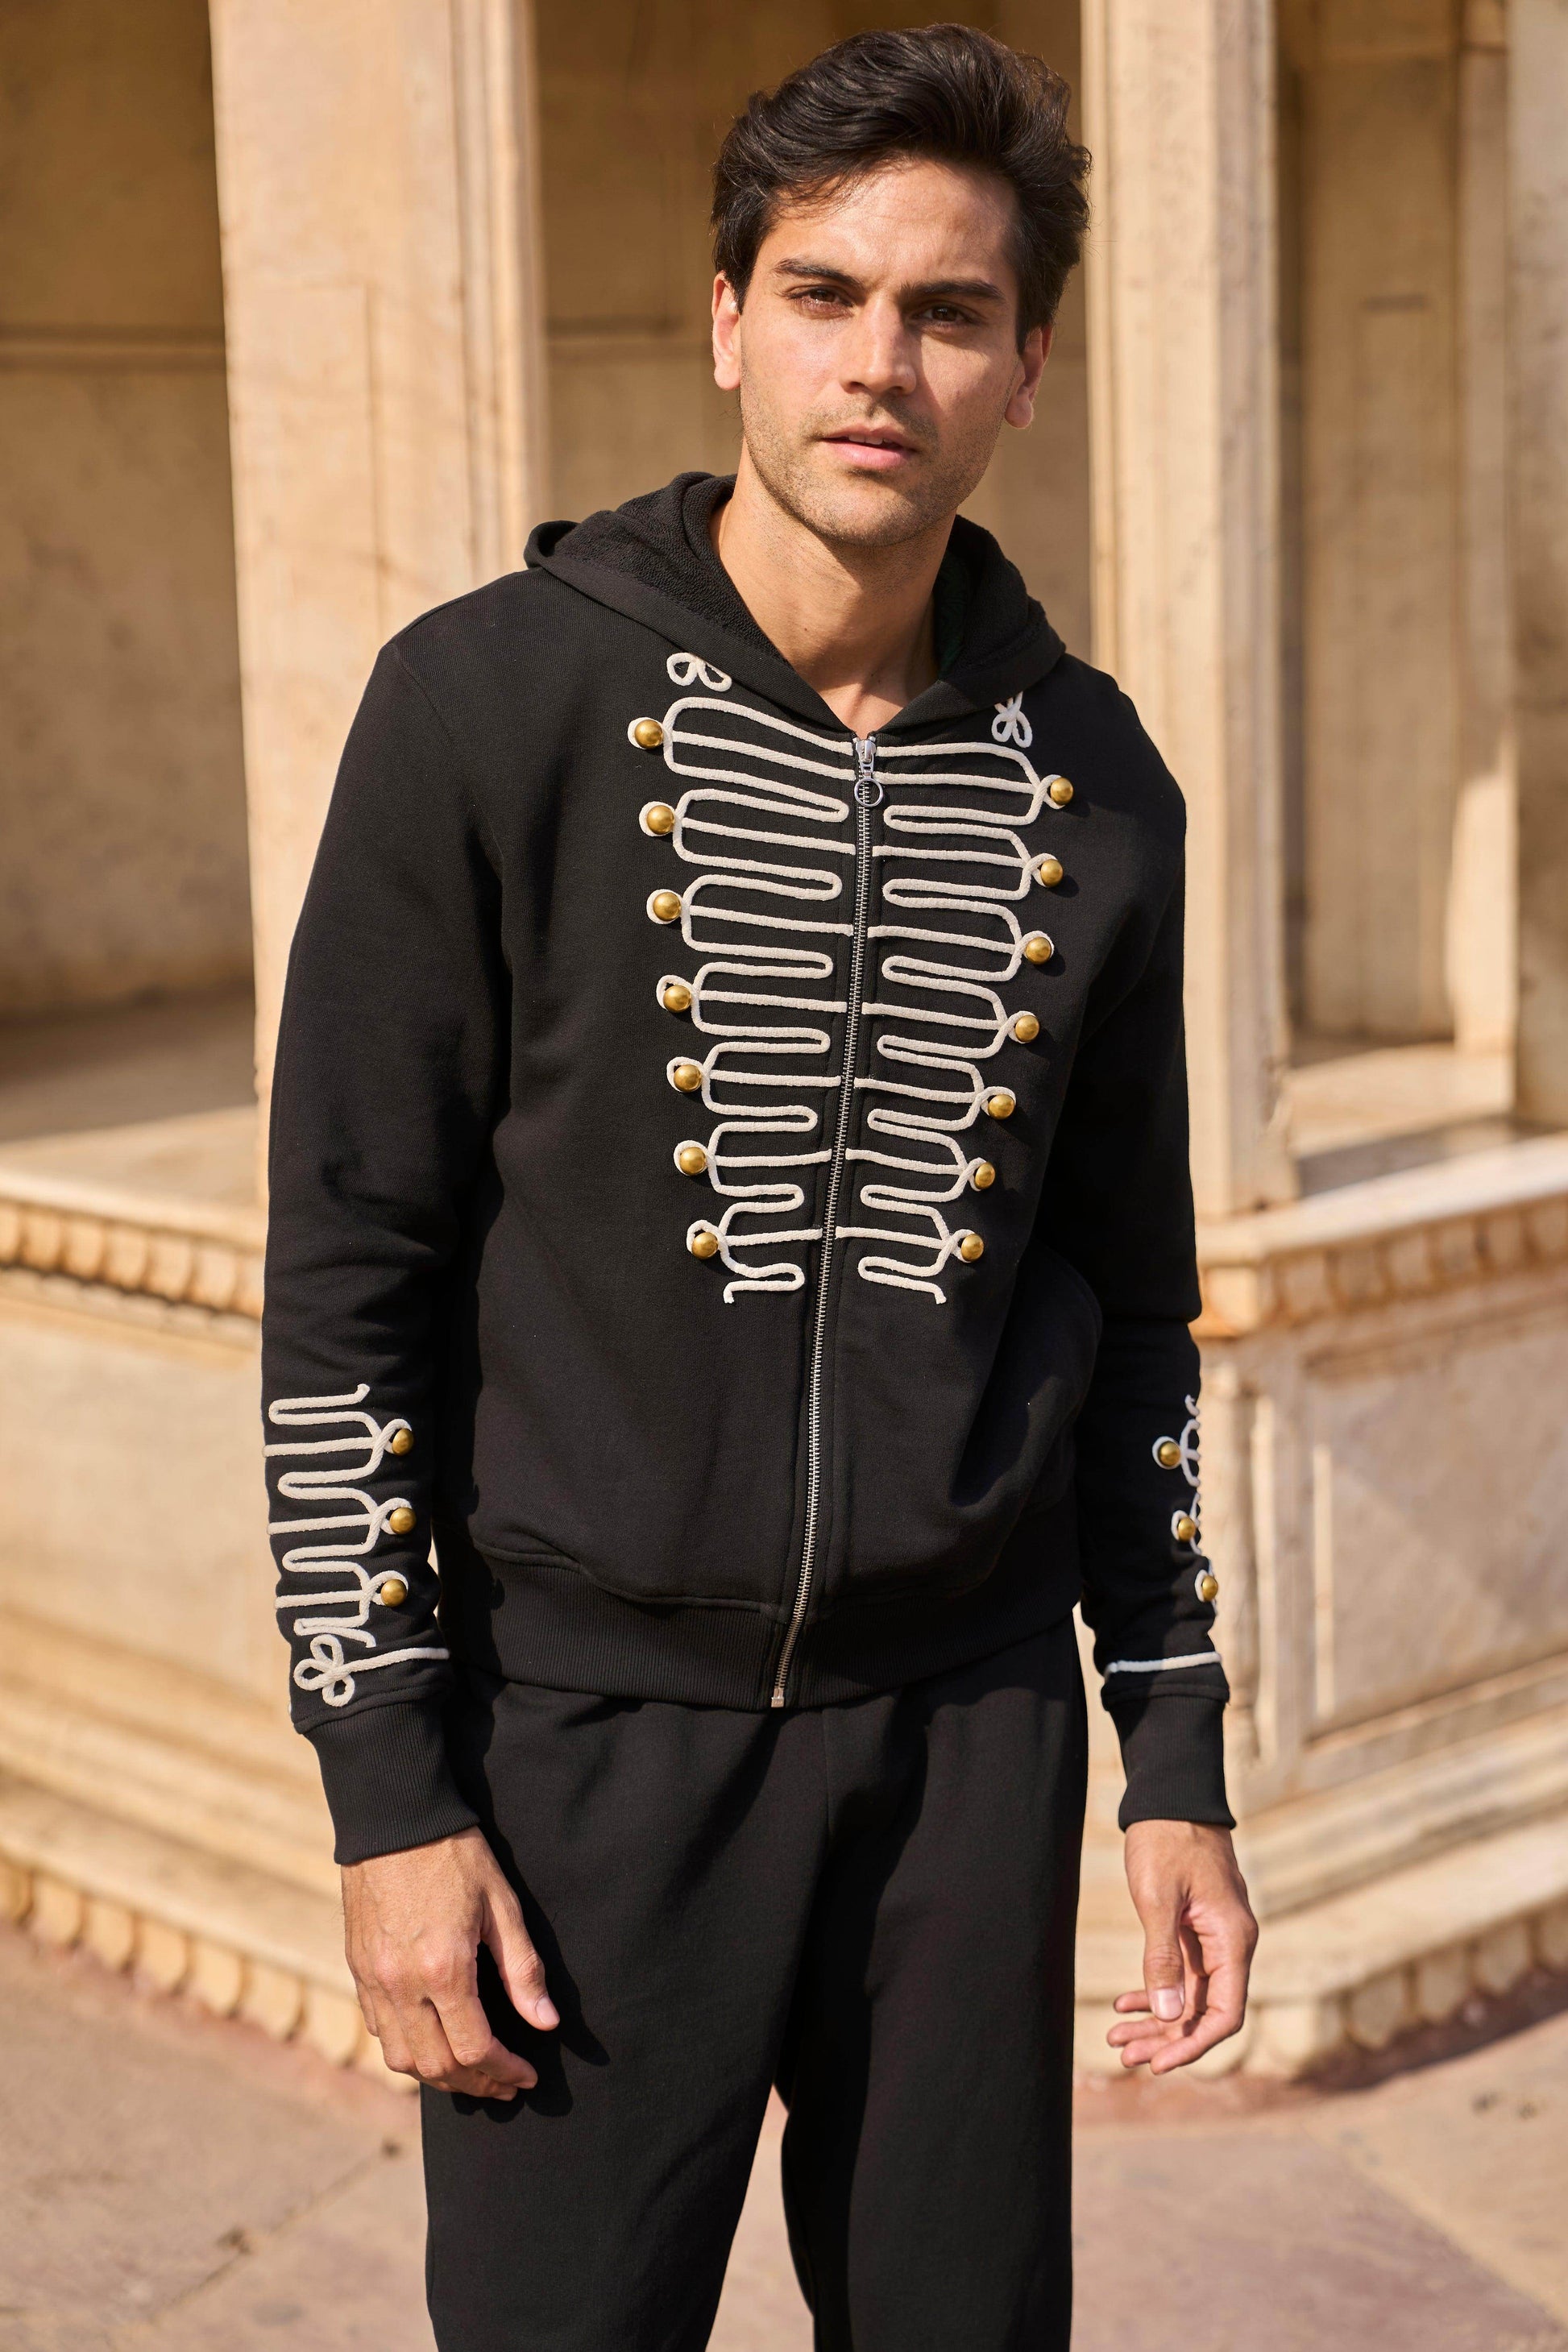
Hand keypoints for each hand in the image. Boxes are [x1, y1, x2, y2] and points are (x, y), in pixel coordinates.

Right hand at [343, 1824, 557, 2097]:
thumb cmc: (456, 1854)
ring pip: (402, 2058)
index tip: (525, 2075)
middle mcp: (402, 1984)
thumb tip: (546, 2023)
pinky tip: (434, 2038)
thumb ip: (523, 1970)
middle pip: (437, 2066)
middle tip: (504, 2083)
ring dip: (439, 2076)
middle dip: (475, 2084)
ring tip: (472, 2071)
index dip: (504, 2071)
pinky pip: (380, 2029)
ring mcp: (374, 1980)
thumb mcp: (502, 1904)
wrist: (395, 1818)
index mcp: (444, 1969)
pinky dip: (408, 2048)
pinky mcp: (358, 1970)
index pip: (475, 2049)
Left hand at [1108, 1819, 1256, 2073]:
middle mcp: (1230, 1945)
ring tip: (1116, 2040)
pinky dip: (1153, 1991)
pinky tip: (1124, 2006)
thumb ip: (1163, 1957)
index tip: (1159, 2064)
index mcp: (1233, 1940)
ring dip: (1155, 2020)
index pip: (1225, 2013)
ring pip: (1188, 1996)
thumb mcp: (1158, 1899)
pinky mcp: (1194, 1929)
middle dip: (1165, 2038)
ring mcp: (1213, 1938)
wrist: (1171, 1797)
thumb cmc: (1166, 1841)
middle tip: (1123, 2056)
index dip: (1194, 2044)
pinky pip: (1179, 1974)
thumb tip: (1168, 2015)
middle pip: (1203, 2011)